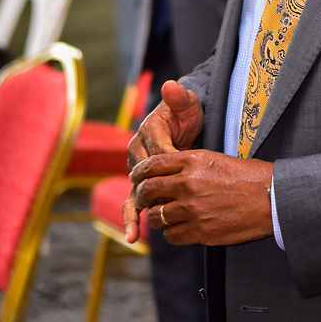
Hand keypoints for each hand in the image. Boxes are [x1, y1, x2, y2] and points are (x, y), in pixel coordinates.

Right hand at [124, 80, 203, 242]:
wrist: (184, 121)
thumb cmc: (186, 113)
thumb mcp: (187, 103)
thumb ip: (180, 97)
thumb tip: (171, 85)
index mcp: (148, 131)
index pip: (158, 151)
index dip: (170, 163)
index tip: (184, 172)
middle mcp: (137, 150)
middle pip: (143, 176)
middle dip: (151, 193)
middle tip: (161, 208)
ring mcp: (138, 169)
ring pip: (133, 192)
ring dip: (133, 213)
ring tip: (133, 233)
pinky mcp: (141, 183)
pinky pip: (135, 201)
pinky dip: (133, 218)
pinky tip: (134, 236)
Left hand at [131, 151, 273, 245]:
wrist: (270, 197)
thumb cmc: (247, 176)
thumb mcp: (215, 159)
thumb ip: (188, 164)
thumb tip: (166, 172)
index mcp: (192, 161)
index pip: (152, 165)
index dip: (139, 173)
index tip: (137, 178)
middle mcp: (187, 183)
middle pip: (148, 191)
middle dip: (143, 196)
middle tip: (146, 199)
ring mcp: (191, 208)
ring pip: (157, 216)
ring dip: (158, 217)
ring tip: (165, 215)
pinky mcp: (198, 230)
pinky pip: (171, 235)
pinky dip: (172, 232)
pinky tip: (181, 227)